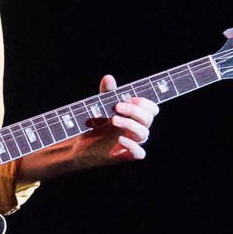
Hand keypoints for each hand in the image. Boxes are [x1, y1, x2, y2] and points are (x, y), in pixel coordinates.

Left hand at [16, 74, 158, 181]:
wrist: (81, 145)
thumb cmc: (95, 125)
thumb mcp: (100, 106)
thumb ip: (106, 93)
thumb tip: (108, 78)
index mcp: (135, 117)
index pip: (151, 109)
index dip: (144, 102)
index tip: (128, 98)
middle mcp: (137, 129)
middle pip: (148, 119)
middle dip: (134, 111)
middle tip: (117, 106)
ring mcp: (133, 143)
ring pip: (144, 134)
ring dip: (130, 124)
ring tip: (113, 119)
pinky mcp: (126, 155)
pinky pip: (139, 153)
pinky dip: (132, 146)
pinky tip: (120, 139)